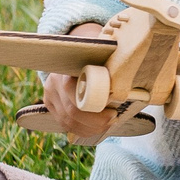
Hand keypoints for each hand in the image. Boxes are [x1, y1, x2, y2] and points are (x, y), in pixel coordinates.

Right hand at [41, 22, 121, 143]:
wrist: (73, 50)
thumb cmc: (93, 53)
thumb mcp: (101, 54)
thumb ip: (110, 66)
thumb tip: (130, 75)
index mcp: (65, 71)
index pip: (75, 98)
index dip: (95, 111)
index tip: (114, 113)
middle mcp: (53, 84)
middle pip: (71, 113)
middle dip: (96, 122)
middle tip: (114, 119)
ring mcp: (49, 96)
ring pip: (67, 122)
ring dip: (90, 128)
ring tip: (108, 124)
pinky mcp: (50, 105)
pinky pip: (64, 124)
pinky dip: (82, 129)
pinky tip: (96, 128)